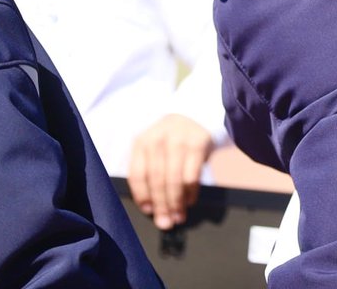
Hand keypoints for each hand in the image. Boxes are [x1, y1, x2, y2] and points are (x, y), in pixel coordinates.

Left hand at [127, 114, 214, 229]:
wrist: (197, 113)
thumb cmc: (171, 140)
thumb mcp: (154, 148)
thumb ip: (149, 171)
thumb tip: (151, 207)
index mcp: (141, 141)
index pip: (137, 174)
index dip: (142, 196)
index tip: (149, 211)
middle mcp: (158, 138)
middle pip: (156, 180)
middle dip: (161, 205)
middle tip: (165, 223)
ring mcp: (179, 139)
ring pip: (174, 179)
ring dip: (176, 203)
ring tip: (178, 217)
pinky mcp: (199, 142)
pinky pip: (192, 175)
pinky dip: (191, 193)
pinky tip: (190, 201)